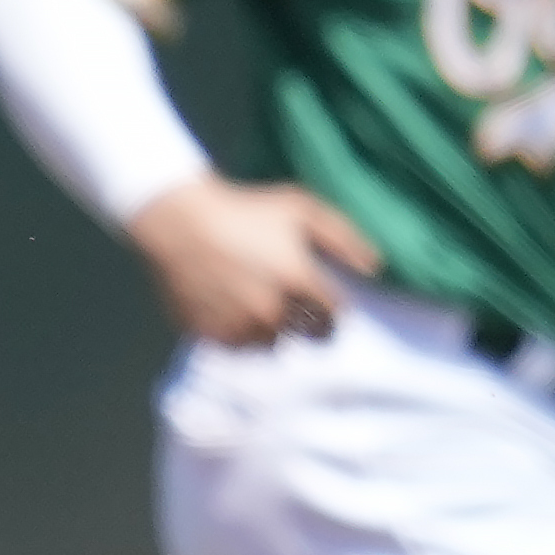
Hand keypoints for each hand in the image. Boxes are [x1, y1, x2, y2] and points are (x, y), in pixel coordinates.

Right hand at [125, 175, 382, 346]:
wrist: (180, 222)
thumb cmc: (246, 209)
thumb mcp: (301, 208)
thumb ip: (344, 237)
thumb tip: (375, 268)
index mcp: (298, 281)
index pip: (334, 317)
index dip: (333, 309)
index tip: (324, 300)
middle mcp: (271, 311)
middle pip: (304, 335)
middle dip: (305, 321)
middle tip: (291, 301)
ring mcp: (238, 326)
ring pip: (270, 344)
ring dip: (272, 330)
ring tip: (260, 304)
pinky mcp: (209, 334)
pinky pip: (236, 346)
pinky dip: (240, 334)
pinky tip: (234, 308)